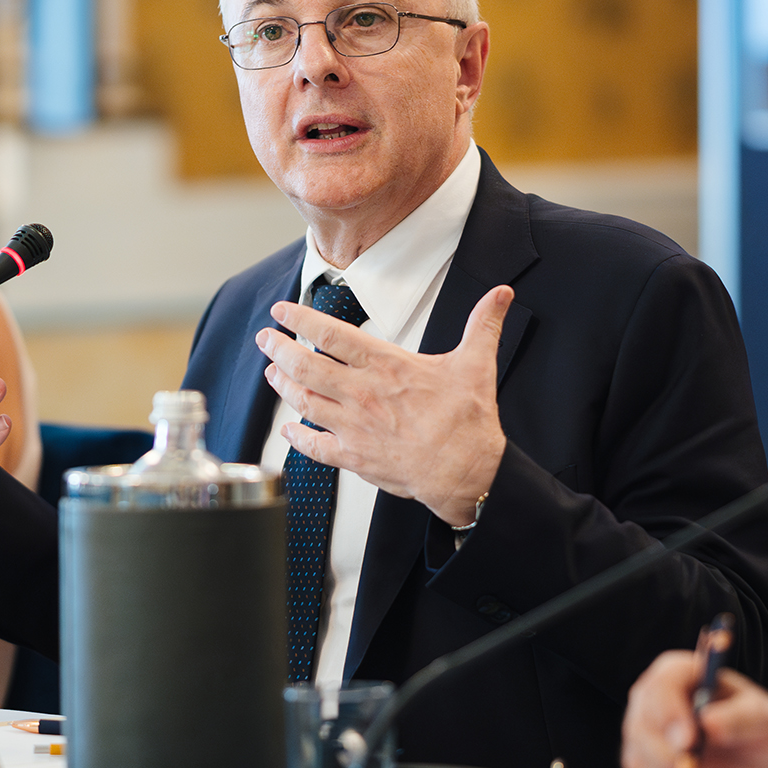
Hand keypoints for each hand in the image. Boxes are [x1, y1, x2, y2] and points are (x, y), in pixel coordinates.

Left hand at [257, 286, 511, 525]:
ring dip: (282, 386)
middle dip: (279, 348)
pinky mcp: (355, 457)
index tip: (282, 312)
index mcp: (386, 366)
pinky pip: (315, 447)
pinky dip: (297, 438)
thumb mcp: (476, 364)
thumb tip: (501, 295)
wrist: (467, 473)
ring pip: (303, 402)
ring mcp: (354, 427)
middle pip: (305, 365)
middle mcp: (362, 393)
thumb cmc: (468, 422)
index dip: (300, 319)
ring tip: (271, 372)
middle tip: (265, 338)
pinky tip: (289, 431)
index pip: (330, 334)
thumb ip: (483, 325)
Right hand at [622, 650, 767, 767]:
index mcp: (677, 676)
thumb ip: (739, 718)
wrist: (756, 762)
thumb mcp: (762, 719)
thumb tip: (709, 722)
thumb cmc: (757, 729)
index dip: (668, 714)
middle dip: (669, 762)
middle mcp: (651, 704)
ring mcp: (642, 739)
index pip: (660, 689)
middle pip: (640, 730)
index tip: (688, 742)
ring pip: (639, 765)